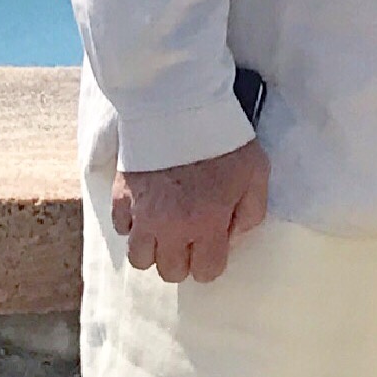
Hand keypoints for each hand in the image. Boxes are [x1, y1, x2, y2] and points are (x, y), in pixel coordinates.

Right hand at [111, 139, 269, 282]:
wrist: (181, 103)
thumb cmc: (223, 138)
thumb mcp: (256, 172)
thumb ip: (252, 211)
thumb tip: (234, 235)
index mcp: (206, 224)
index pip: (206, 272)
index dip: (212, 259)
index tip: (213, 240)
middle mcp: (170, 227)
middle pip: (171, 271)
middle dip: (183, 257)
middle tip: (189, 232)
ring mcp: (142, 213)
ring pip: (139, 258)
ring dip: (153, 247)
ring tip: (163, 227)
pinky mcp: (122, 194)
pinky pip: (120, 227)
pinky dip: (131, 223)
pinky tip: (146, 206)